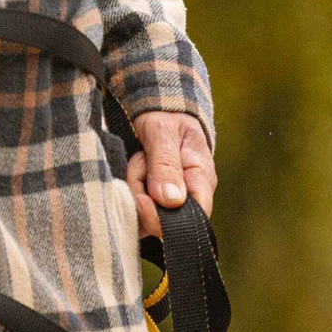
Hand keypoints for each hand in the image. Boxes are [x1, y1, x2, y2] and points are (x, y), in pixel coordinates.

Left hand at [126, 108, 216, 235]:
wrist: (159, 111)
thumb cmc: (166, 117)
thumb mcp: (164, 132)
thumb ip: (166, 165)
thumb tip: (171, 201)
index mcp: (202, 179)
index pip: (194, 218)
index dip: (164, 217)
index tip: (142, 197)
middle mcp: (191, 196)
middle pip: (164, 220)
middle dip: (142, 195)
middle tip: (141, 161)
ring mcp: (172, 201)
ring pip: (146, 217)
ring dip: (134, 189)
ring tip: (140, 159)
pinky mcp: (156, 202)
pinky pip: (138, 211)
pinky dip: (130, 191)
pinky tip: (135, 171)